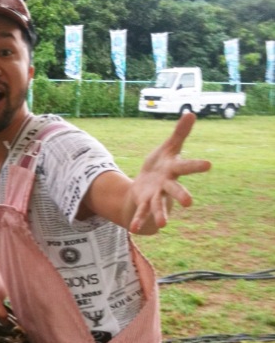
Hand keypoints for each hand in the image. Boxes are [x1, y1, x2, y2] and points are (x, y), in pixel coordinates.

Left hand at [129, 113, 210, 232]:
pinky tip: (133, 229)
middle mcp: (167, 185)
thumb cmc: (161, 164)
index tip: (209, 164)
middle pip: (175, 190)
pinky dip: (138, 220)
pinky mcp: (145, 203)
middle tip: (189, 202)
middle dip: (181, 195)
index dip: (196, 165)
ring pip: (159, 204)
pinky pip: (141, 212)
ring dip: (160, 213)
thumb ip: (179, 133)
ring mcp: (157, 196)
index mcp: (173, 169)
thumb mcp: (168, 147)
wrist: (147, 184)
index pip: (186, 166)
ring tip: (163, 224)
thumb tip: (191, 113)